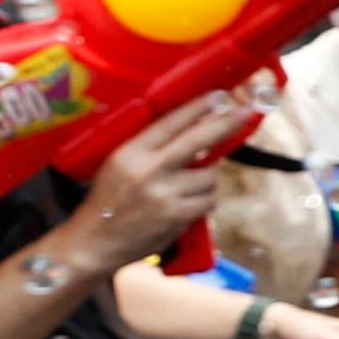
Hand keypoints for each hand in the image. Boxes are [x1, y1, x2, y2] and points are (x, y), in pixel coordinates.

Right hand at [74, 92, 255, 269]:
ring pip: (209, 175)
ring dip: (205, 181)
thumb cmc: (109, 201)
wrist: (94, 242)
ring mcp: (165, 194)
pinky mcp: (177, 215)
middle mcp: (149, 170)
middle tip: (244, 113)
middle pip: (198, 140)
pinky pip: (209, 200)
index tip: (218, 96)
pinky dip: (203, 202)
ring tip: (184, 190)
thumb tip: (194, 128)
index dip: (197, 108)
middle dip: (225, 124)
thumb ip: (150, 148)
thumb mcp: (119, 165)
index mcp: (131, 153)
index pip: (170, 123)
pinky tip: (185, 207)